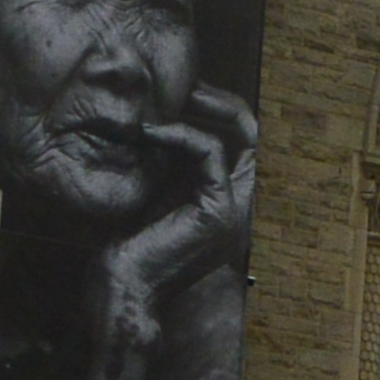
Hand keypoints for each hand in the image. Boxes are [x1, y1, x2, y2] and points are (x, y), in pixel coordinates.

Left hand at [88, 84, 256, 379]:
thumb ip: (163, 168)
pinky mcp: (218, 211)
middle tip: (189, 85)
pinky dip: (181, 135)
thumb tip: (149, 124)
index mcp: (225, 205)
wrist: (123, 294)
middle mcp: (241, 207)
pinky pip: (212, 153)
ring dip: (205, 111)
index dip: (222, 114)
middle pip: (256, 137)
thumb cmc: (126, 255)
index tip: (186, 94)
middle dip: (225, 104)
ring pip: (244, 138)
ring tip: (171, 99)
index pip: (244, 146)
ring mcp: (236, 211)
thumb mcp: (149, 199)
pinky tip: (151, 133)